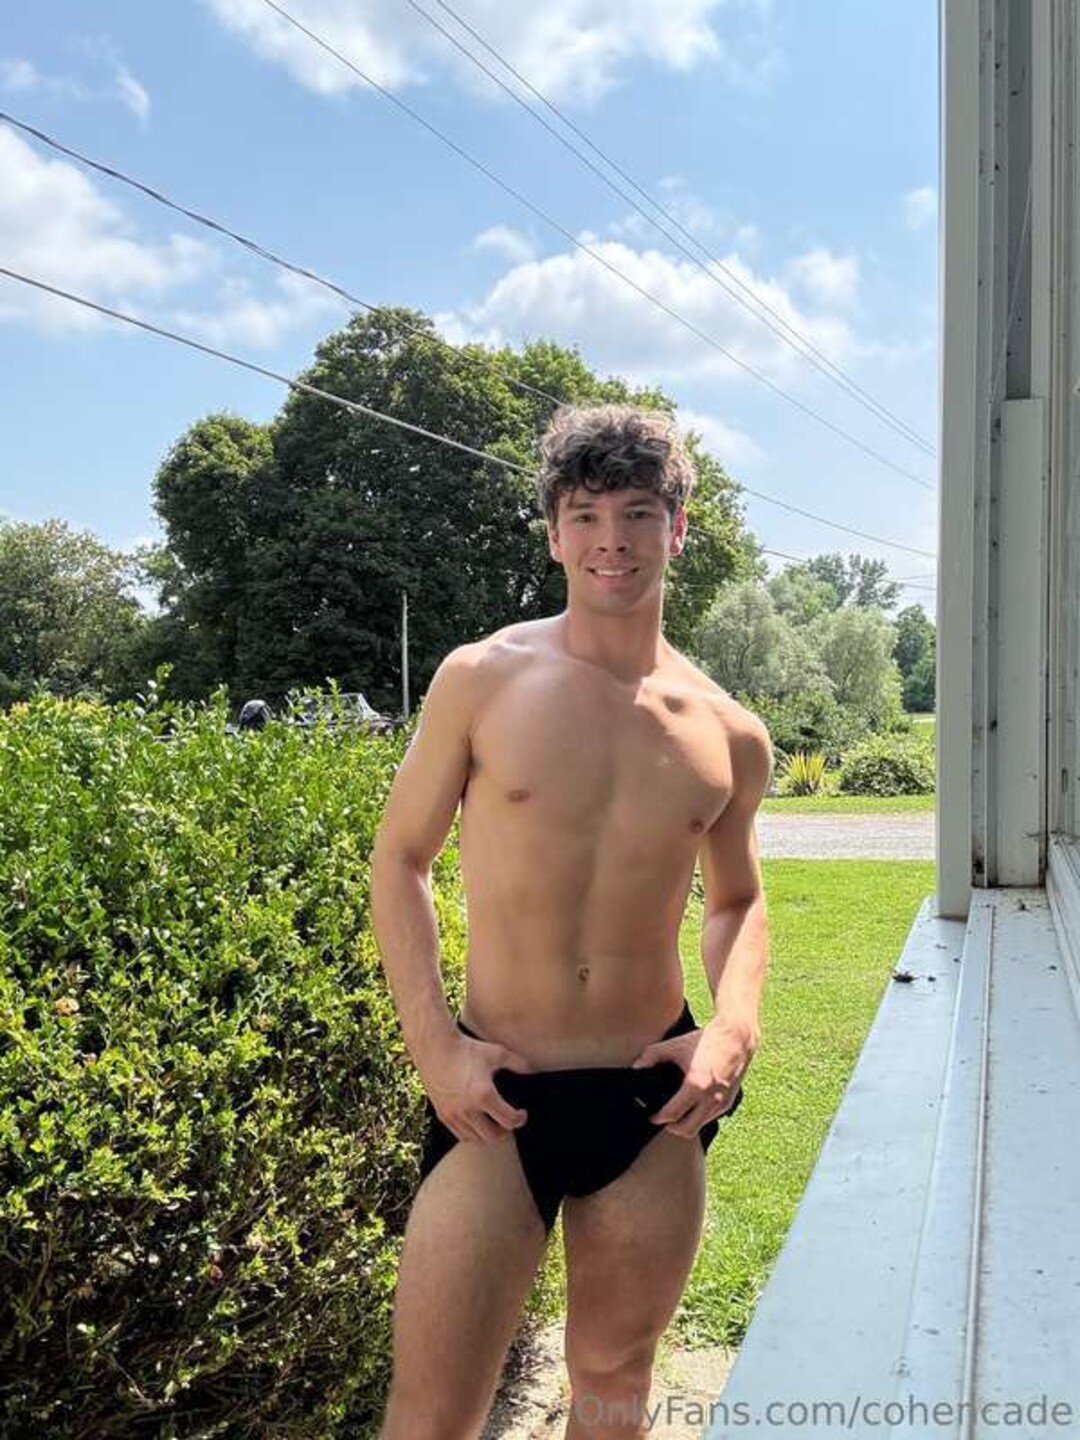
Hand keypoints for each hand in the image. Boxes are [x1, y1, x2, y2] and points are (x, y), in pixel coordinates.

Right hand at [421, 1034, 532, 1145]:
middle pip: (493, 1137)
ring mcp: (453, 1114)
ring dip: (488, 1134)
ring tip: (494, 1123)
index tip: (522, 1113)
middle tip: (509, 1122)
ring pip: (475, 1139)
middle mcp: (468, 1109)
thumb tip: (532, 1071)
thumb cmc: (467, 1048)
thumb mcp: (496, 1053)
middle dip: (505, 1131)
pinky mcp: (442, 1114)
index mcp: (484, 1095)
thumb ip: (517, 1063)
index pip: (509, 1121)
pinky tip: (477, 1121)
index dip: (520, 1119)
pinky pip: (460, 1134)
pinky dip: (471, 1133)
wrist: (435, 1046)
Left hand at [630, 1019, 751, 1137]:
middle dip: (671, 1127)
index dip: (658, 1118)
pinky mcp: (729, 1102)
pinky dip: (699, 1117)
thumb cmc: (706, 1041)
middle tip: (663, 1119)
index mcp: (696, 1085)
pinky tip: (692, 1106)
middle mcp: (711, 1098)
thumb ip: (651, 1055)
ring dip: (686, 1123)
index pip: (673, 1114)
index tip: (651, 1116)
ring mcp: (722, 1102)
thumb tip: (636, 1067)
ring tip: (676, 1113)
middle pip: (686, 1129)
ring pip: (699, 1126)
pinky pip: (710, 1118)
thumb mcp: (675, 1045)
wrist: (736, 1037)